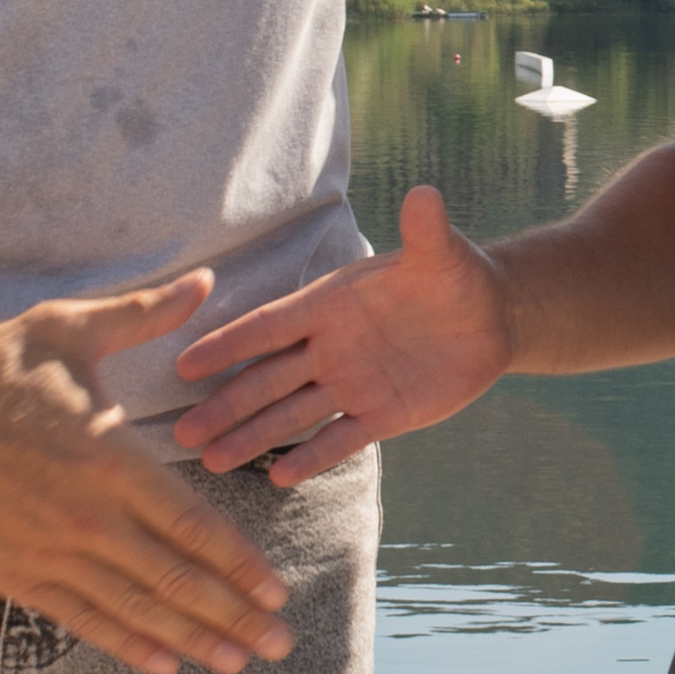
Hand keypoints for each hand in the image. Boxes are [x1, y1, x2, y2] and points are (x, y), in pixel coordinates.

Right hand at [0, 272, 290, 673]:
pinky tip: (163, 662)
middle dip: (234, 617)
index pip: (195, 528)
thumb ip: (145, 316)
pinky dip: (126, 644)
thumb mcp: (71, 329)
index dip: (242, 566)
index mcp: (111, 459)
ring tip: (235, 662)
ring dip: (191, 640)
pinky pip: (81, 618)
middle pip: (177, 580)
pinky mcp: (13, 573)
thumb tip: (205, 282)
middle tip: (278, 645)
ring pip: (135, 609)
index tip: (278, 594)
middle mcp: (86, 516)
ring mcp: (47, 552)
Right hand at [172, 185, 512, 484]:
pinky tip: (278, 479)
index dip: (228, 345)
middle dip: (226, 406)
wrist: (492, 317)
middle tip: (182, 434)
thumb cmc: (456, 276)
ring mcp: (352, 383)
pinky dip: (312, 458)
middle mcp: (330, 347)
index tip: (185, 365)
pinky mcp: (382, 414)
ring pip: (292, 414)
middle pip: (267, 380)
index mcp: (330, 305)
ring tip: (210, 461)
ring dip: (252, 437)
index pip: (269, 327)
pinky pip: (340, 439)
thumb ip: (426, 232)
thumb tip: (424, 194)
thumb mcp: (441, 254)